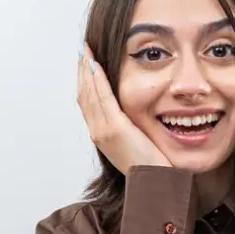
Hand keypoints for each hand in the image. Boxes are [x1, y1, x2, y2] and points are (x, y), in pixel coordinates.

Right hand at [76, 43, 170, 176]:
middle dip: (82, 71)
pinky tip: (96, 65)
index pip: (87, 102)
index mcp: (100, 135)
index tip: (85, 64)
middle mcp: (97, 131)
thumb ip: (127, 129)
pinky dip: (98, 80)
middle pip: (83, 95)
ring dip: (87, 70)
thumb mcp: (133, 145)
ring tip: (86, 52)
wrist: (152, 183)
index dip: (84, 81)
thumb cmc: (148, 167)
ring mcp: (104, 130)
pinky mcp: (116, 128)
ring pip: (89, 93)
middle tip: (82, 50)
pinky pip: (103, 98)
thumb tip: (129, 116)